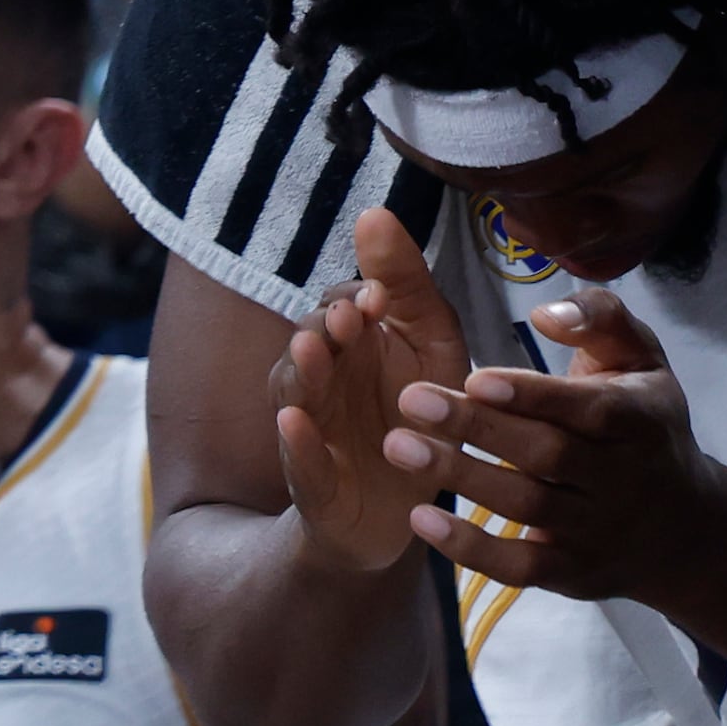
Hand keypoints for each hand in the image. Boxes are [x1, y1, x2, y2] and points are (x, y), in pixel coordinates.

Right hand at [271, 204, 475, 575]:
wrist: (404, 515)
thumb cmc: (420, 418)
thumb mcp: (431, 347)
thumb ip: (405, 284)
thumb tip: (373, 211)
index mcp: (353, 346)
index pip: (341, 308)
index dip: (355, 301)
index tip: (377, 297)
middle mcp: (322, 382)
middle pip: (312, 346)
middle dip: (324, 329)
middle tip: (344, 318)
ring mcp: (312, 431)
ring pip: (296, 395)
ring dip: (304, 372)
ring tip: (313, 351)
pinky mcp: (314, 484)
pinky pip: (299, 462)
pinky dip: (296, 444)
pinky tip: (296, 425)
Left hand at [396, 284, 726, 611]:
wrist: (686, 526)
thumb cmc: (643, 421)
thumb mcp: (640, 359)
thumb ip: (600, 319)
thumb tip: (546, 313)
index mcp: (640, 421)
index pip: (590, 410)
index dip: (534, 395)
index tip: (474, 376)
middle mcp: (624, 480)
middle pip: (549, 455)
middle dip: (477, 427)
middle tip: (410, 398)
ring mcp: (599, 531)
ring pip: (529, 506)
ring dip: (460, 477)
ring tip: (397, 446)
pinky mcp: (574, 572)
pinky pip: (522, 568)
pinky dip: (472, 548)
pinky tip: (421, 519)